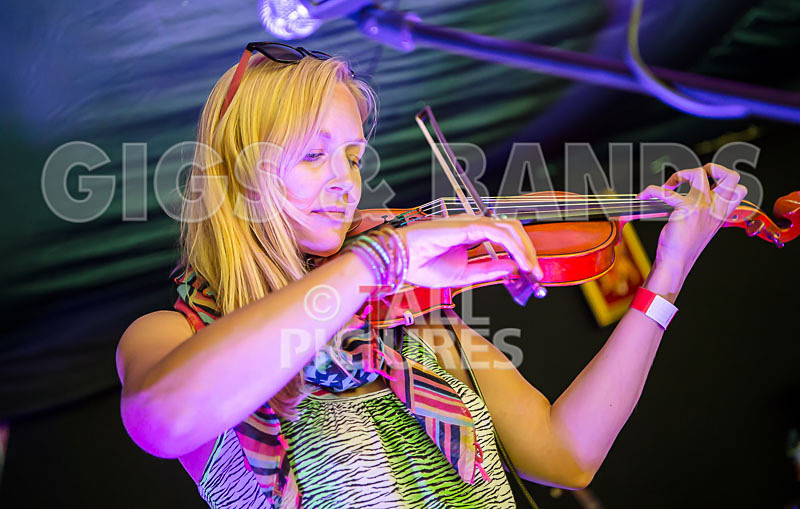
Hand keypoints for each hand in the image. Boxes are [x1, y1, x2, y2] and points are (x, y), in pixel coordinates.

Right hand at [396, 215, 542, 287]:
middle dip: (528, 250)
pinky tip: (519, 262)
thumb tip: (511, 268)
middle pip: (512, 230)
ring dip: (524, 249)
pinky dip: (513, 246)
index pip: (505, 238)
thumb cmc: (422, 265)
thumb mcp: (463, 276)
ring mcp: (470, 223)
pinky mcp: (466, 226)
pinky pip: (497, 232)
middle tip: (536, 272)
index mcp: (471, 236)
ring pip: (508, 228)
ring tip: (531, 269)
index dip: (521, 253)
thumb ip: (487, 271)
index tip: (531, 273)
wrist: (400, 262)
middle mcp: (473, 226)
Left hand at [637, 163, 746, 277]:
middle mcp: (716, 208)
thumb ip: (704, 210)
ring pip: (699, 174)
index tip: (707, 183)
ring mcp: (702, 208)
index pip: (740, 189)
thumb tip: (692, 194)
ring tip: (669, 186)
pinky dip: (651, 190)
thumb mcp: (701, 226)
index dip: (725, 179)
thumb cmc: (685, 246)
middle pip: (731, 176)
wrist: (676, 262)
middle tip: (693, 178)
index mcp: (722, 212)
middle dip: (712, 168)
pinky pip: (666, 192)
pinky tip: (644, 196)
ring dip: (680, 174)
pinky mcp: (685, 210)